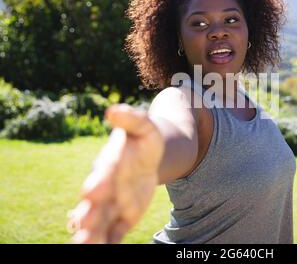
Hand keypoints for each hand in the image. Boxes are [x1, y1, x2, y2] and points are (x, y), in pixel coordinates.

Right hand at [67, 104, 164, 242]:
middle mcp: (107, 187)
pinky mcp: (124, 217)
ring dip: (92, 234)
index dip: (98, 181)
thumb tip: (113, 110)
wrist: (149, 156)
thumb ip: (131, 119)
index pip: (103, 174)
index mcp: (110, 165)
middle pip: (94, 203)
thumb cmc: (143, 139)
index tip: (93, 191)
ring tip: (85, 245)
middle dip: (88, 215)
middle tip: (83, 226)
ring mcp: (114, 204)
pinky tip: (104, 250)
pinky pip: (116, 232)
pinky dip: (109, 242)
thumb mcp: (143, 127)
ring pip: (100, 222)